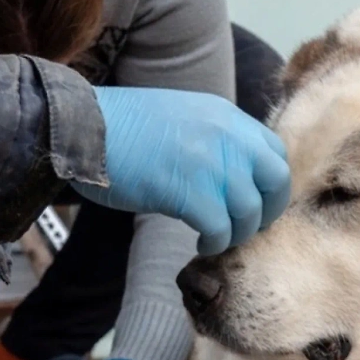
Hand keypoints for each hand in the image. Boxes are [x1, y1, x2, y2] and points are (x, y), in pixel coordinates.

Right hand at [72, 86, 291, 255]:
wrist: (83, 128)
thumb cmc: (125, 130)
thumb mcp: (185, 118)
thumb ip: (218, 140)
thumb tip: (240, 175)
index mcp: (226, 116)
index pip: (276, 152)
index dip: (272, 183)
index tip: (259, 201)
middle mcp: (226, 135)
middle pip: (276, 180)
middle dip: (268, 210)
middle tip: (249, 226)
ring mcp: (210, 163)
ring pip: (250, 211)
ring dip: (237, 232)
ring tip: (217, 238)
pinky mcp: (189, 192)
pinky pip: (221, 229)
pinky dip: (215, 242)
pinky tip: (202, 243)